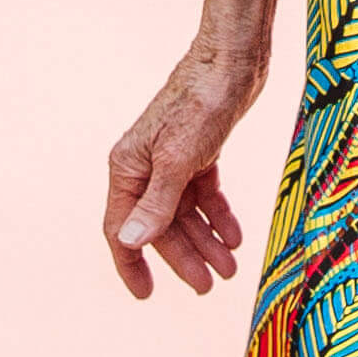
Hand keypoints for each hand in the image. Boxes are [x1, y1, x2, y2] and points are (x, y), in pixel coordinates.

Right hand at [104, 55, 254, 298]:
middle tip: (210, 286)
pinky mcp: (200, 151)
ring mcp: (173, 160)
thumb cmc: (201, 103)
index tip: (147, 294)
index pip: (123, 229)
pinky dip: (219, 216)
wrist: (232, 61)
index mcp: (128, 168)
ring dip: (207, 241)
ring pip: (186, 213)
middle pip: (161, 225)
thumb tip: (131, 242)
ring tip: (230, 268)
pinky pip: (205, 195)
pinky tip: (234, 236)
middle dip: (185, 257)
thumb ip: (157, 202)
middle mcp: (146, 166)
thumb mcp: (180, 159)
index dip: (132, 264)